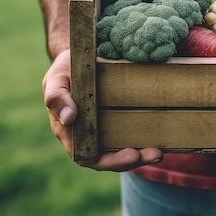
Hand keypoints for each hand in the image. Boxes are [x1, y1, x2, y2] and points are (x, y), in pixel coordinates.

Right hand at [42, 50, 162, 170]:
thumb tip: (69, 118)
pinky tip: (158, 139)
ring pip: (119, 150)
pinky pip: (127, 135)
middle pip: (108, 158)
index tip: (131, 155)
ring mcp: (101, 128)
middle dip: (132, 160)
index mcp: (69, 131)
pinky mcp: (114, 119)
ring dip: (140, 154)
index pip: (87, 156)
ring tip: (159, 152)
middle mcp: (86, 134)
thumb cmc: (65, 68)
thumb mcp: (56, 78)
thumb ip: (57, 97)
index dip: (109, 161)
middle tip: (155, 154)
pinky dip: (142, 140)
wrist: (80, 54)